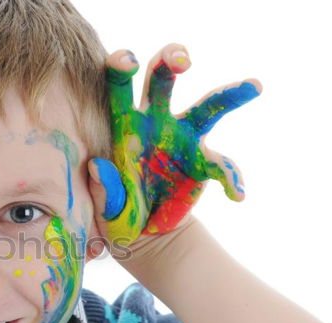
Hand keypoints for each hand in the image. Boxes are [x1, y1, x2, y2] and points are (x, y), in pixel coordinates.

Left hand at [88, 43, 261, 247]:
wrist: (142, 233)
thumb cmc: (117, 211)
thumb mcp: (105, 205)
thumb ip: (102, 187)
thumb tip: (98, 166)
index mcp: (124, 125)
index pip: (120, 88)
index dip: (121, 67)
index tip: (128, 61)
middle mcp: (155, 123)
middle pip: (163, 80)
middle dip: (170, 60)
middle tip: (183, 60)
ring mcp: (183, 139)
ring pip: (207, 107)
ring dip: (229, 94)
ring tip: (253, 86)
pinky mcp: (202, 163)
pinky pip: (221, 166)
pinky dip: (231, 179)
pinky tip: (237, 196)